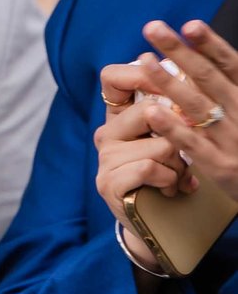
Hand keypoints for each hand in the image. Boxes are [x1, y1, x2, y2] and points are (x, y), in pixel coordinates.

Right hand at [94, 58, 193, 242]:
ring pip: (159, 143)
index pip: (113, 78)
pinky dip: (170, 180)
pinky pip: (149, 168)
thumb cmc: (168, 174)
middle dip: (178, 133)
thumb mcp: (169, 138)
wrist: (156, 221)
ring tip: (178, 177)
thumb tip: (189, 81)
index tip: (165, 79)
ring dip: (179, 164)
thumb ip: (171, 111)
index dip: (140, 73)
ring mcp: (104, 158)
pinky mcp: (107, 182)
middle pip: (149, 110)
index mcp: (119, 116)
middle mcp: (106, 133)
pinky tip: (170, 190)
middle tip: (182, 152)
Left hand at [129, 20, 237, 198]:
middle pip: (209, 78)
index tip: (189, 24)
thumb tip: (201, 58)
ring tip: (143, 62)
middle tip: (152, 28)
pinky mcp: (221, 165)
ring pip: (197, 106)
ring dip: (168, 82)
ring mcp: (232, 139)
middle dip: (180, 52)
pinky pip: (193, 143)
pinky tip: (151, 112)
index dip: (210, 44)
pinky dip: (173, 127)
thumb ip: (227, 88)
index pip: (230, 65)